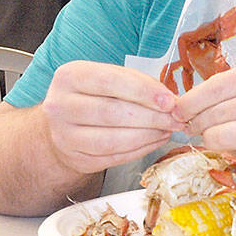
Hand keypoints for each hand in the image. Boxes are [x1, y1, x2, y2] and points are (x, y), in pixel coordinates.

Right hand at [41, 61, 182, 173]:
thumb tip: (170, 101)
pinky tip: (155, 141)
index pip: (110, 82)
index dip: (144, 92)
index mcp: (69, 77)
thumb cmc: (97, 96)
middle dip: (151, 117)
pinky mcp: (74, 158)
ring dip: (147, 136)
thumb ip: (140, 84)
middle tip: (176, 120)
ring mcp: (63, 135)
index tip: (170, 101)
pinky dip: (139, 150)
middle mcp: (59, 105)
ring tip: (167, 130)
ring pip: (112, 139)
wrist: (66, 124)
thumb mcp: (114, 79)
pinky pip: (112, 157)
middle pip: (112, 112)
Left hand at [173, 56, 235, 167]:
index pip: (215, 87)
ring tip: (216, 133)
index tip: (177, 107)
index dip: (189, 101)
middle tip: (191, 123)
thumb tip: (205, 96)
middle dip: (196, 121)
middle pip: (214, 115)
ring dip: (212, 138)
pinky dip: (234, 151)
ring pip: (222, 139)